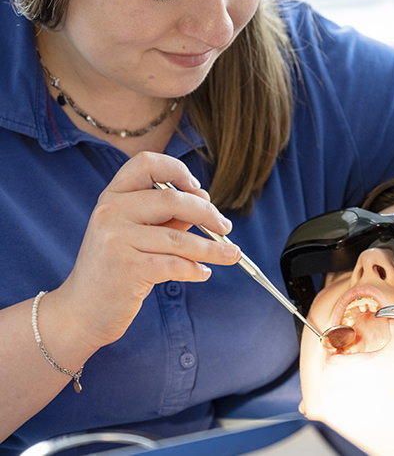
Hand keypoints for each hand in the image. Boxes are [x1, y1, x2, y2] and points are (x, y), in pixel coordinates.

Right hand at [54, 151, 239, 351]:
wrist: (81, 311)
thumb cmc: (116, 267)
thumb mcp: (137, 233)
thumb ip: (168, 216)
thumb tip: (205, 201)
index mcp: (112, 196)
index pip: (146, 163)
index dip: (176, 169)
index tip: (198, 187)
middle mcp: (110, 212)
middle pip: (172, 199)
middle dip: (207, 213)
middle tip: (225, 227)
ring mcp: (116, 239)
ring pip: (179, 238)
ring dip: (212, 248)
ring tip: (231, 254)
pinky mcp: (127, 269)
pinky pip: (175, 264)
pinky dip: (196, 269)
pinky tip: (203, 273)